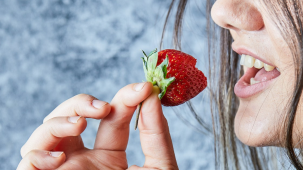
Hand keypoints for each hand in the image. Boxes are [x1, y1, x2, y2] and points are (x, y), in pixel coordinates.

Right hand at [17, 82, 177, 169]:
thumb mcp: (160, 168)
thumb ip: (156, 134)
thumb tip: (151, 97)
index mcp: (110, 156)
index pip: (111, 118)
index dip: (125, 98)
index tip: (143, 88)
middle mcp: (84, 160)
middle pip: (70, 117)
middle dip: (82, 103)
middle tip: (103, 108)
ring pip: (45, 133)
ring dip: (58, 121)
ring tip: (80, 126)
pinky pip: (27, 162)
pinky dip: (38, 152)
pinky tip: (59, 158)